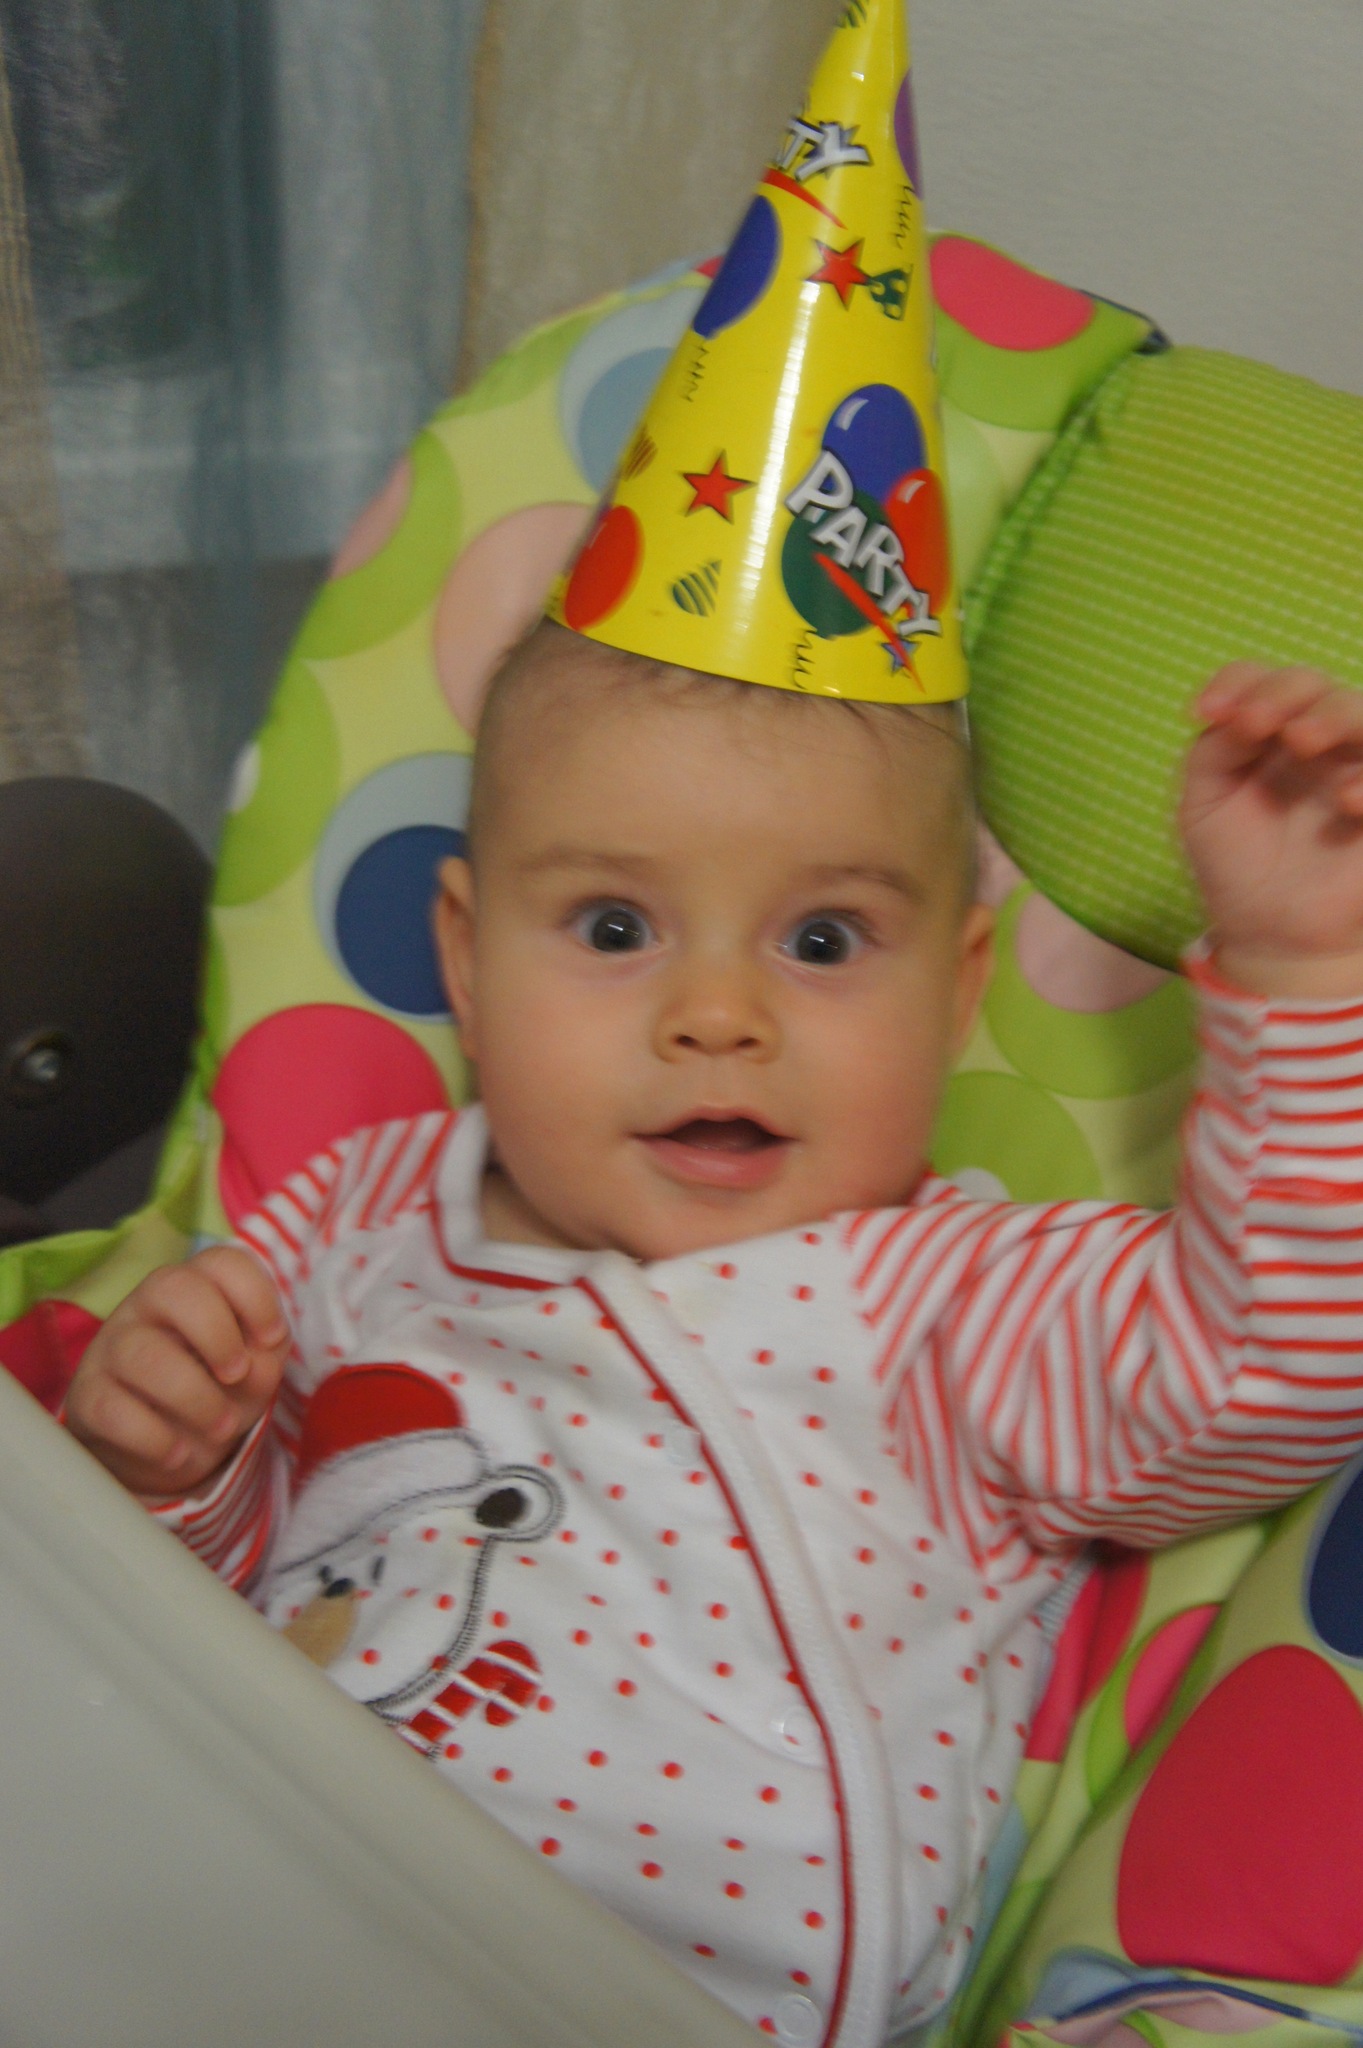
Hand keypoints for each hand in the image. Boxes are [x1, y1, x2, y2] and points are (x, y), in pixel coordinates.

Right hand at [65, 1248, 290, 1497]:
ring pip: (142, 1354)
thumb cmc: (217, 1386)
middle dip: (217, 1334)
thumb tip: (256, 1364)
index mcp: (196, 1288)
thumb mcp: (254, 1369)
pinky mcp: (88, 1398)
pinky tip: (179, 1453)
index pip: (221, 1261)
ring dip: (196, 1398)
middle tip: (237, 1375)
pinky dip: (155, 1438)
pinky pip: (112, 1410)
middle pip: (172, 1285)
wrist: (167, 1445)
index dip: (255, 1296)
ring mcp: (112, 1348)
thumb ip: (265, 1357)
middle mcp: (147, 1306)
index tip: (271, 1340)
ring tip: (222, 1428)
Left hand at [1182, 663, 1362, 997]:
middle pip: (1314, 686)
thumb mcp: (1204, 806)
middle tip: (1257, 724)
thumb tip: (1233, 713)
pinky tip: (1347, 799)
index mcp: (1269, 731)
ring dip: (1334, 715)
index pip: (1260, 682)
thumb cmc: (1235, 862)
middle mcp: (1317, 739)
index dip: (1238, 683)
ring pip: (1362, 715)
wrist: (1270, 932)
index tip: (1207, 712)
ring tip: (1301, 740)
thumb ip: (1213, 752)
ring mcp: (1355, 768)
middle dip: (1284, 694)